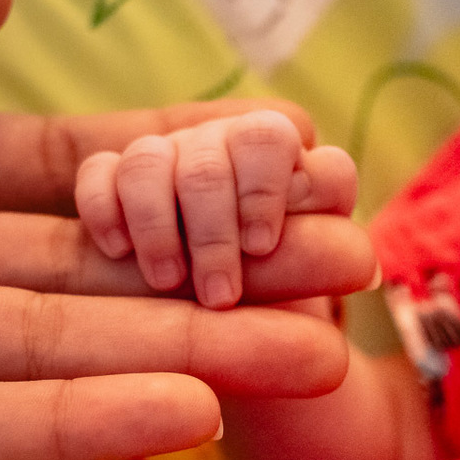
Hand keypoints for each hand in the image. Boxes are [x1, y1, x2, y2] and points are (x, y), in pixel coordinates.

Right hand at [75, 110, 356, 307]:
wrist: (238, 321)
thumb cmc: (284, 298)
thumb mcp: (315, 282)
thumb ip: (330, 259)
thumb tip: (362, 266)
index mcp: (280, 155)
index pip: (272, 138)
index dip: (265, 187)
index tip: (262, 246)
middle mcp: (222, 144)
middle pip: (208, 156)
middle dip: (212, 228)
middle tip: (219, 295)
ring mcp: (165, 157)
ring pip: (150, 160)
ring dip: (159, 225)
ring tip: (168, 282)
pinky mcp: (112, 178)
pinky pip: (98, 171)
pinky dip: (106, 207)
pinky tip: (118, 249)